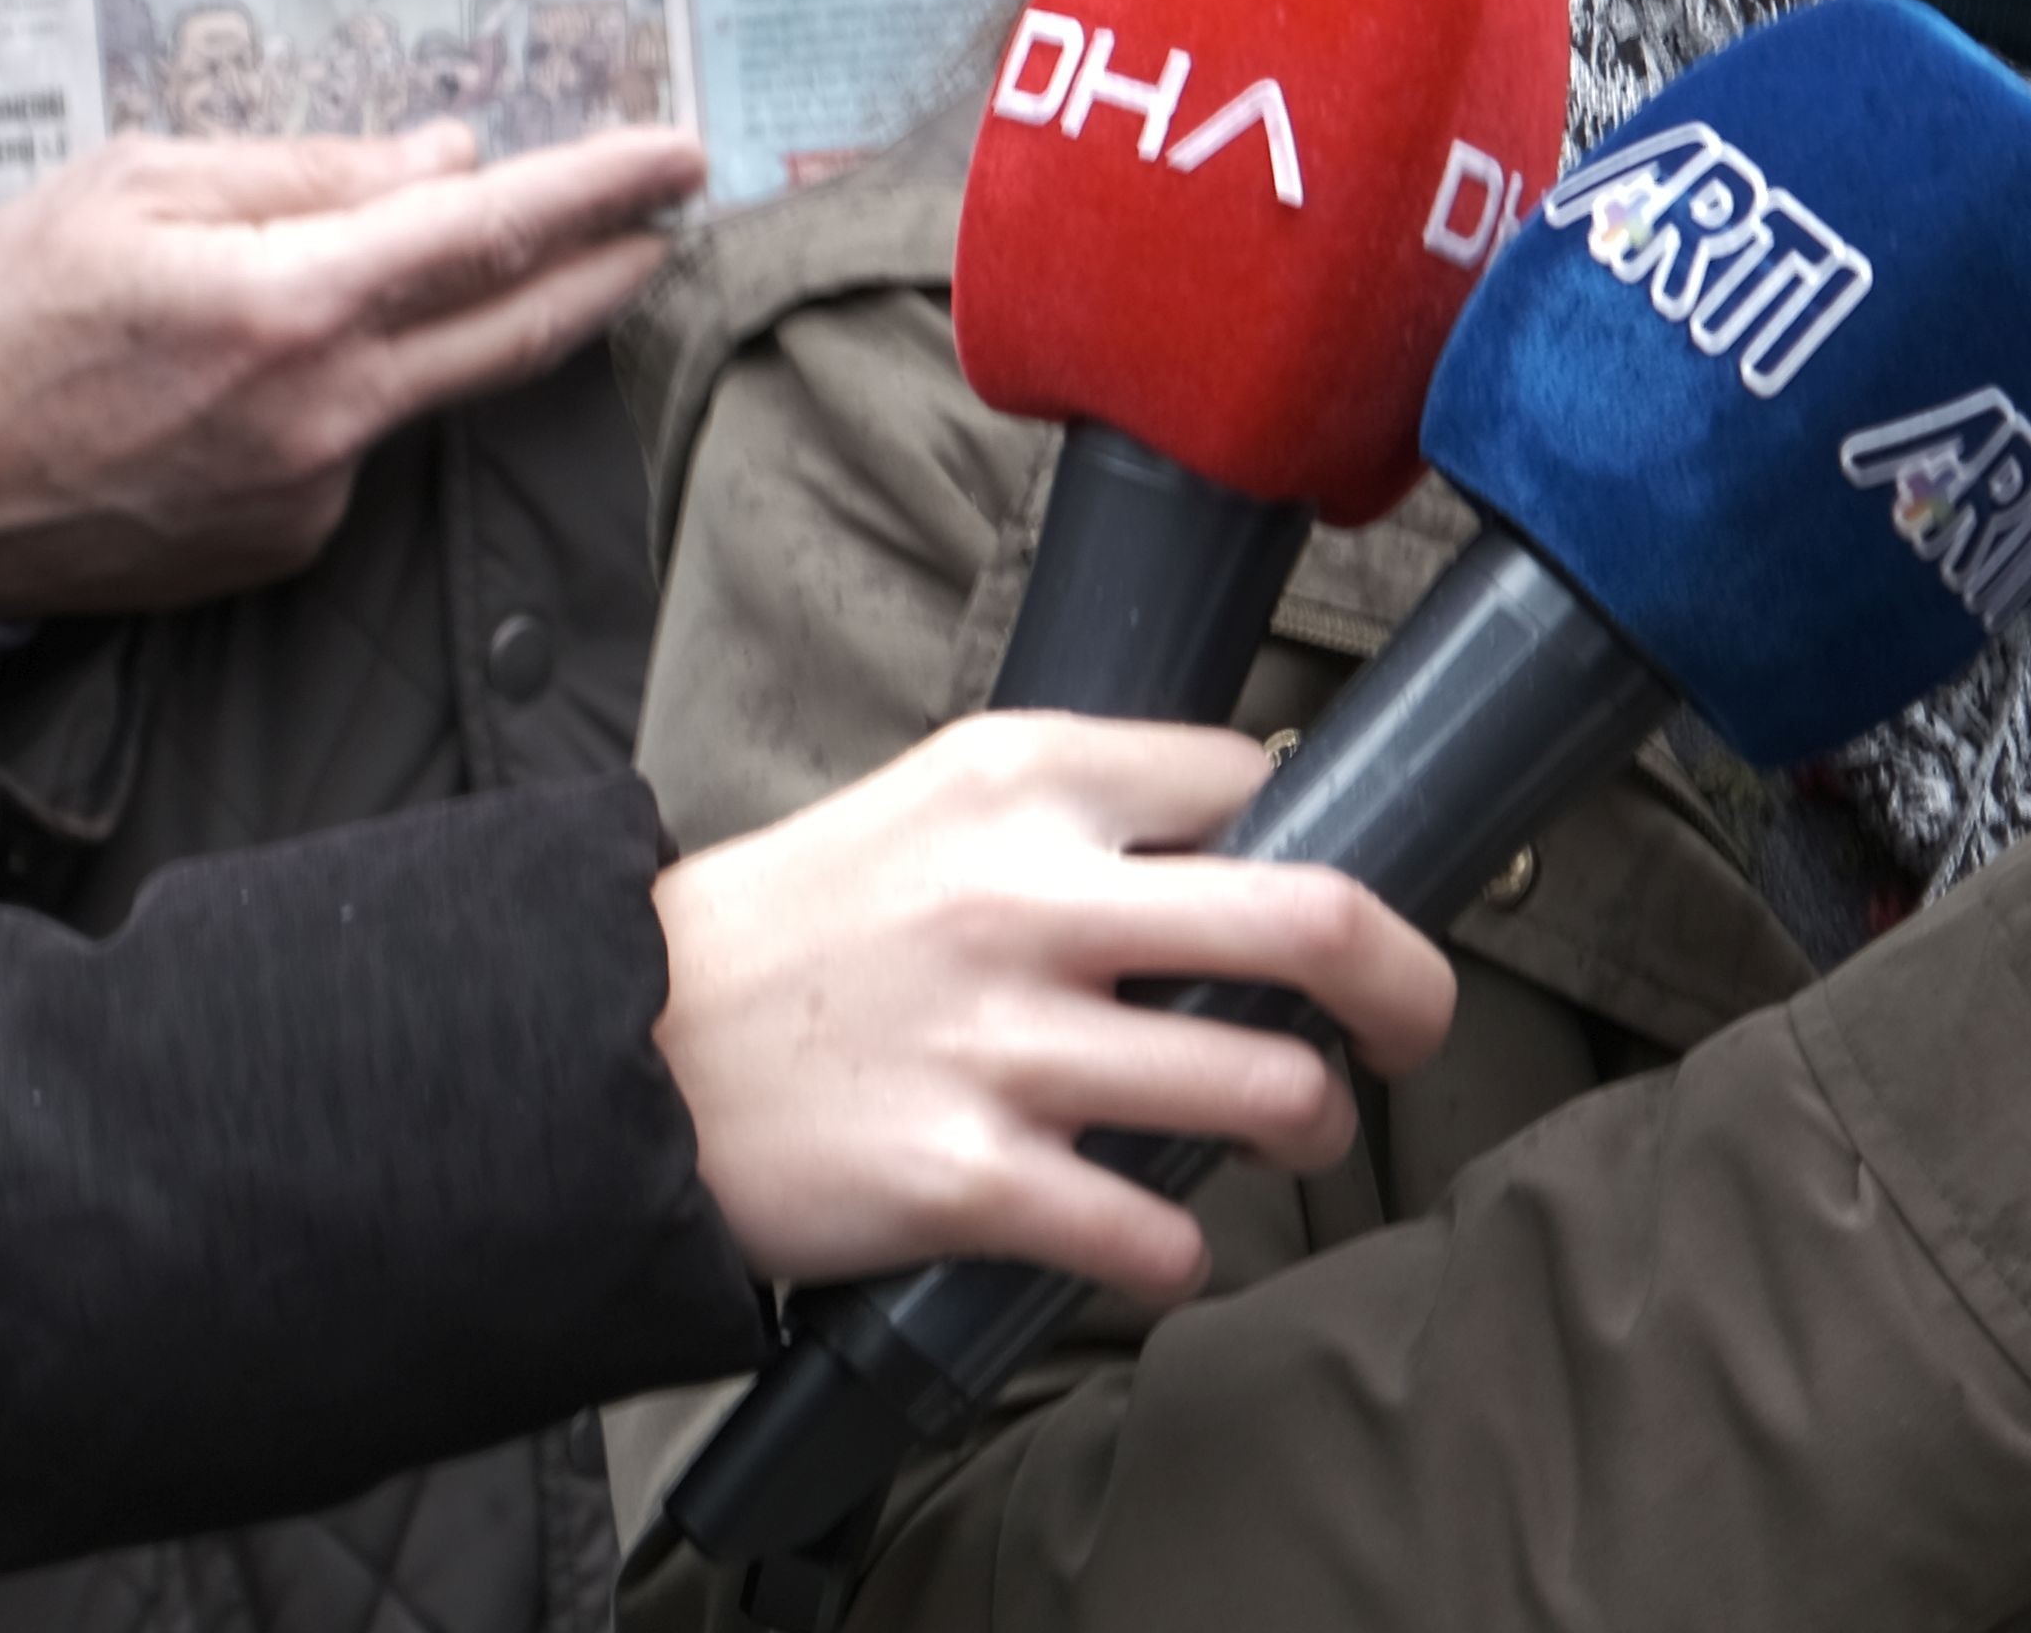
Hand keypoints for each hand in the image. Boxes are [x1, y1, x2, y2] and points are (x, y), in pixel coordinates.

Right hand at [0, 120, 702, 614]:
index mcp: (286, 302)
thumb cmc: (4, 307)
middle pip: (516, 331)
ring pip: (428, 389)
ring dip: (458, 327)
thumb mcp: (139, 185)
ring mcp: (307, 493)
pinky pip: (353, 448)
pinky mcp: (282, 545)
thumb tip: (449, 161)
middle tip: (671, 217)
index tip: (680, 154)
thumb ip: (310, 174)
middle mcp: (320, 411)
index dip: (600, 187)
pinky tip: (260, 373)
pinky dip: (348, 394)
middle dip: (609, 266)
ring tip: (423, 263)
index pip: (488, 230)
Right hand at [649, 714, 1460, 1293]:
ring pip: (1267, 1090)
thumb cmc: (794, 928)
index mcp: (1027, 780)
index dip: (1311, 845)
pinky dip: (1181, 1250)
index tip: (1323, 906)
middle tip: (1414, 1026)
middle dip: (1408, 987)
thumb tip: (1241, 834)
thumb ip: (1079, 808)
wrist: (615, 1050)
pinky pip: (1152, 1233)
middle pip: (1319, 922)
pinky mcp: (965, 1181)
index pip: (1250, 786)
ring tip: (1297, 1135)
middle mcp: (1030, 899)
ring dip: (1312, 1127)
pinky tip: (1164, 1239)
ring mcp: (1004, 1046)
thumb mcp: (934, 799)